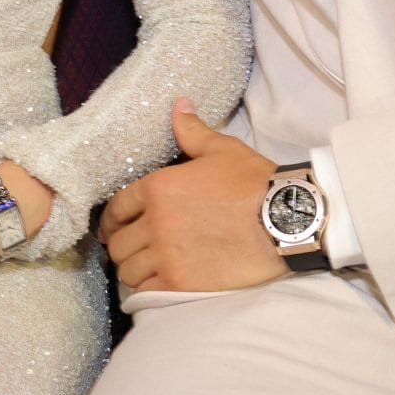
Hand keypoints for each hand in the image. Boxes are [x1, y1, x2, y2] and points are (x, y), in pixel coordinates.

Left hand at [99, 99, 284, 292]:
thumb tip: (178, 104)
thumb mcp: (222, 150)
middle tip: (133, 248)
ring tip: (145, 267)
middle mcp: (155, 222)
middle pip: (118, 243)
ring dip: (133, 268)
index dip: (111, 219)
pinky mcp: (180, 282)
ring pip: (128, 269)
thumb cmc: (254, 183)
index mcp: (158, 187)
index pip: (116, 207)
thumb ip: (192, 131)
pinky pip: (145, 290)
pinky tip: (157, 283)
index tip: (112, 227)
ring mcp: (166, 255)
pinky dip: (146, 288)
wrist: (283, 221)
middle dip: (122, 245)